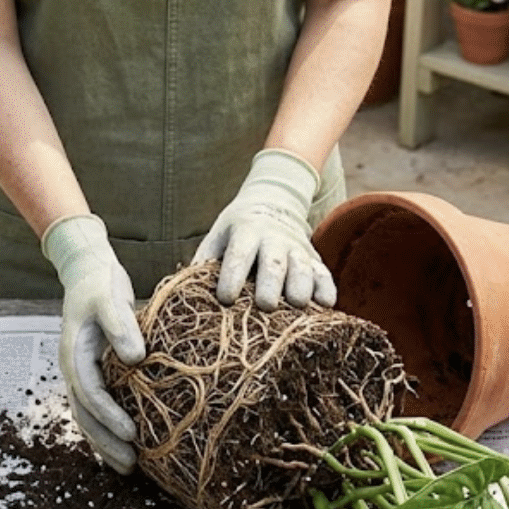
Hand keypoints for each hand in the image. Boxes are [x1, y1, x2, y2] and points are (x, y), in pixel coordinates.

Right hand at [43, 214, 146, 472]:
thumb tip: (136, 358)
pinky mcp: (92, 374)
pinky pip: (96, 408)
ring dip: (105, 442)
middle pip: (85, 414)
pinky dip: (108, 429)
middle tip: (131, 464)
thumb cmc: (100, 283)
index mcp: (74, 353)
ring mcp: (80, 373)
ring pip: (88, 416)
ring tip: (130, 467)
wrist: (86, 272)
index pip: (90, 392)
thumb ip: (121, 325)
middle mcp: (73, 368)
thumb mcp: (111, 297)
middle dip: (105, 441)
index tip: (131, 434)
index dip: (109, 416)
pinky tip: (126, 446)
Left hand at [193, 148, 336, 310]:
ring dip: (301, 286)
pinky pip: (324, 274)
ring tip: (297, 305)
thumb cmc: (236, 231)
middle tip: (266, 306)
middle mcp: (273, 239)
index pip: (238, 254)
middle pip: (273, 263)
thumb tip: (181, 295)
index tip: (226, 299)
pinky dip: (326, 289)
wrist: (273, 202)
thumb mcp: (217, 237)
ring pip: (302, 267)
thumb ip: (203, 262)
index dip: (232, 276)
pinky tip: (326, 305)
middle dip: (270, 284)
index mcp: (245, 232)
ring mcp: (297, 248)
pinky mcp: (314, 259)